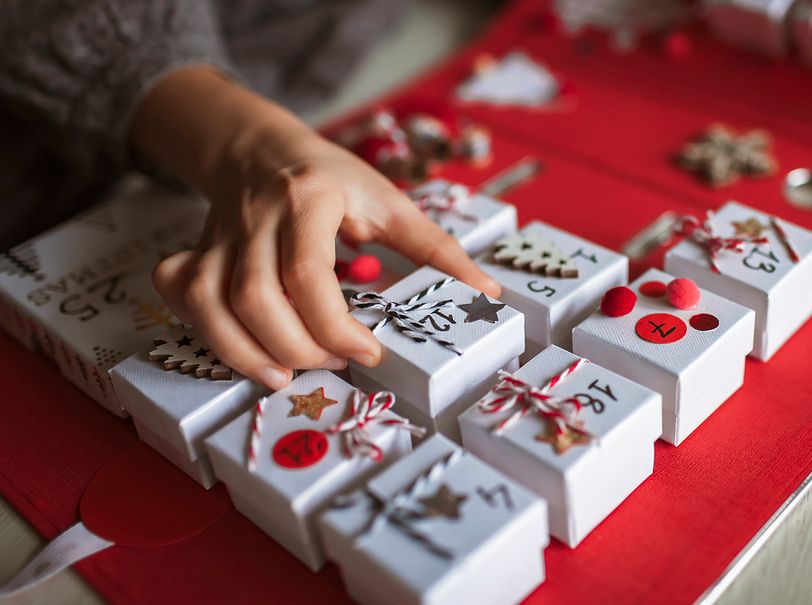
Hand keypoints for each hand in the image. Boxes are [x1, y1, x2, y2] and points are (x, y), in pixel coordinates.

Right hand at [134, 68, 498, 389]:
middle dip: (295, 347)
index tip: (368, 353)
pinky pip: (180, 293)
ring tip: (286, 376)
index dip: (333, 325)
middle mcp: (256, 218)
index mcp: (309, 200)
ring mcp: (218, 237)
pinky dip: (200, 328)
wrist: (260, 148)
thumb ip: (437, 249)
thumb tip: (486, 294)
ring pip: (209, 303)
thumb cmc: (333, 180)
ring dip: (244, 353)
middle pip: (253, 296)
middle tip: (334, 363)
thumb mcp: (390, 202)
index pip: (307, 272)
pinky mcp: (195, 252)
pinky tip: (238, 346)